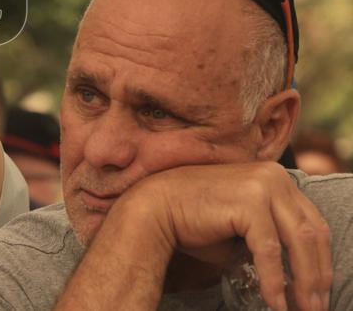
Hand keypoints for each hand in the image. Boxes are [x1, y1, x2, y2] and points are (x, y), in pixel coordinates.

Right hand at [123, 162, 331, 310]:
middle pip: (312, 233)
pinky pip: (270, 249)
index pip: (311, 223)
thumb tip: (296, 270)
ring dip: (303, 282)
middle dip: (316, 276)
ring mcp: (263, 185)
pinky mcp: (249, 201)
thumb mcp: (242, 226)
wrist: (154, 209)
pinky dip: (275, 280)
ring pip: (299, 242)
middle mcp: (274, 176)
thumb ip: (271, 237)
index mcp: (275, 178)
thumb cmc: (194, 220)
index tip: (317, 291)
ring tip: (301, 309)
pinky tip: (274, 301)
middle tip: (316, 307)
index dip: (319, 261)